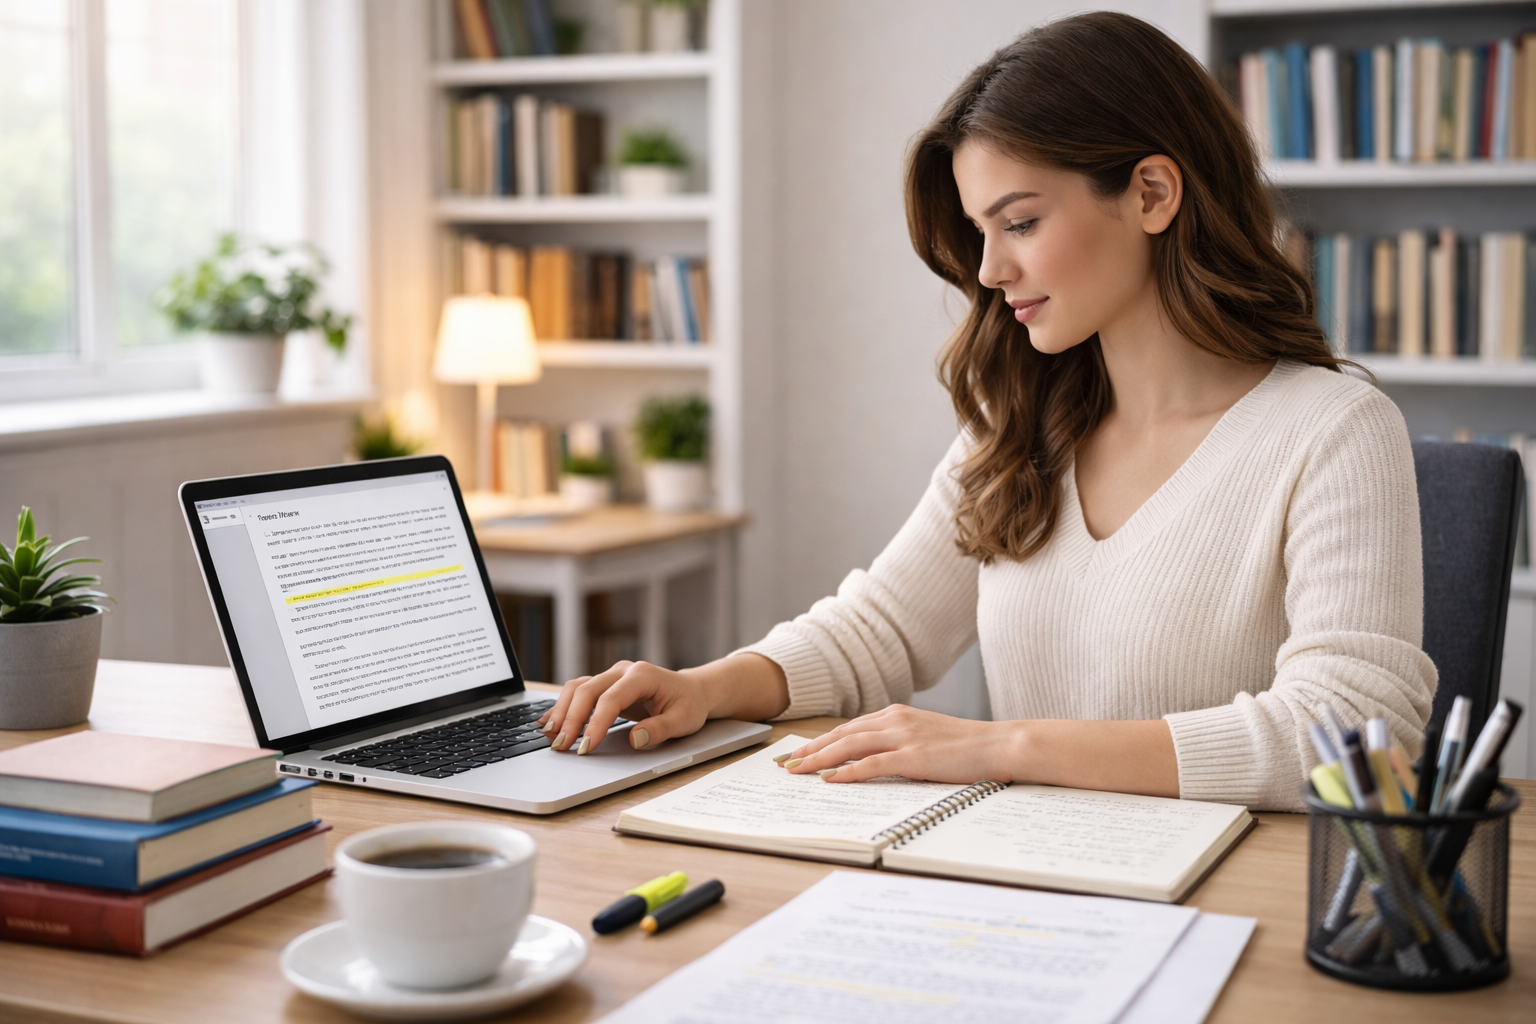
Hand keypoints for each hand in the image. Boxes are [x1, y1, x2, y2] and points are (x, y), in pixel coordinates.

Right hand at [537, 653, 789, 755]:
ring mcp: (612, 676)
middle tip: (562, 747)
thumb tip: (634, 739)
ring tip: (551, 737)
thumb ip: (659, 729)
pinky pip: (579, 691)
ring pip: (577, 688)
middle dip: (571, 719)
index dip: (595, 723)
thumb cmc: (689, 705)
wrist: (692, 691)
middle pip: (587, 690)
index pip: (610, 699)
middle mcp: (622, 671)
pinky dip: (562, 706)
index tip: (586, 747)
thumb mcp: (683, 720)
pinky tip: (549, 723)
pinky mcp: (605, 685)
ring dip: (562, 712)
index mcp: (642, 675)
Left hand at [780, 704, 1013, 783]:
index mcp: (897, 715)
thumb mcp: (927, 738)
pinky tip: (828, 780)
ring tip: (796, 772)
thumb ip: (900, 743)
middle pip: (841, 734)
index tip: (798, 753)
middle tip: (784, 764)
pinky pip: (871, 764)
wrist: (999, 744)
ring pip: (848, 746)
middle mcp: (895, 720)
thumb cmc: (968, 747)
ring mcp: (903, 737)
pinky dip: (846, 771)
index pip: (849, 728)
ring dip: (818, 759)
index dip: (821, 741)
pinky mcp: (913, 756)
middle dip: (809, 749)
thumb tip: (873, 761)